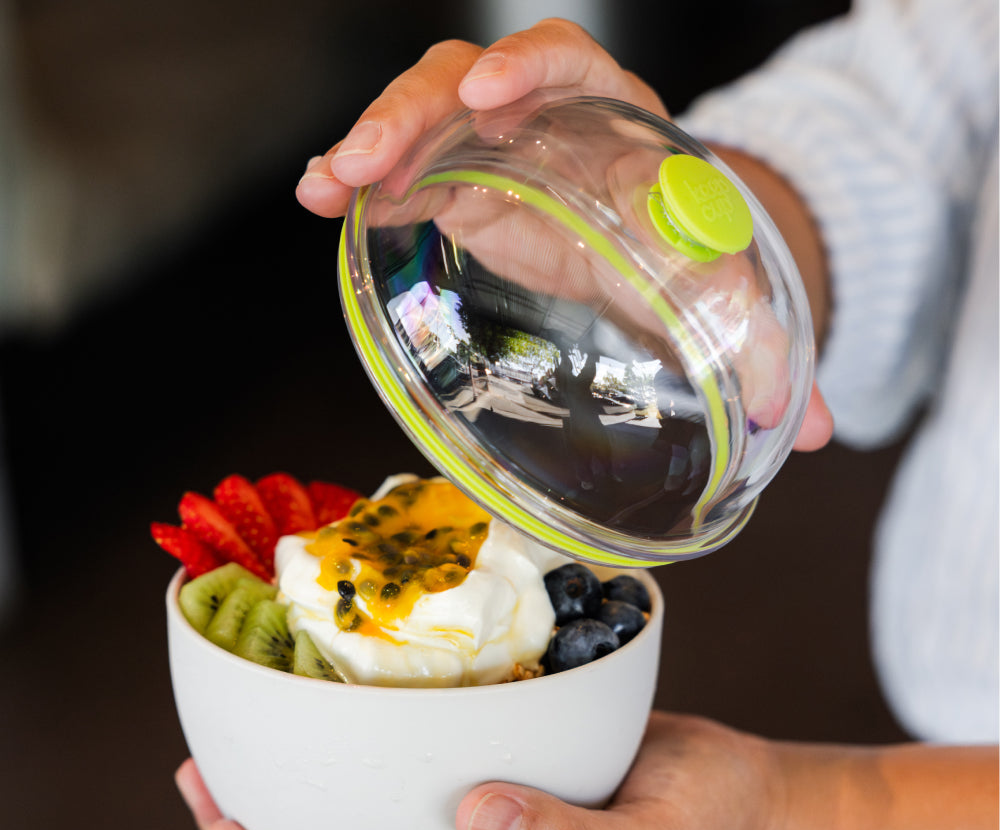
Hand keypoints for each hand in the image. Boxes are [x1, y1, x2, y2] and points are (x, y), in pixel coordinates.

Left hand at [175, 712, 781, 829]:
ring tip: (252, 733)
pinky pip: (414, 770)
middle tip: (206, 772)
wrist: (740, 803)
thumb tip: (472, 815)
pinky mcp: (497, 775)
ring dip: (306, 787)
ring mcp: (477, 829)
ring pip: (368, 821)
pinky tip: (353, 695)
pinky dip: (370, 744)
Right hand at [297, 18, 831, 450]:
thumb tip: (806, 427)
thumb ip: (758, 347)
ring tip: (333, 183)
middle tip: (376, 156)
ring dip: (373, 145)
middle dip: (417, 111)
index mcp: (613, 125)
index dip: (528, 69)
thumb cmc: (676, 252)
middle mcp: (541, 121)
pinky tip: (328, 202)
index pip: (570, 64)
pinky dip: (363, 182)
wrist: (645, 242)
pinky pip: (402, 170)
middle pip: (468, 80)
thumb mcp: (711, 290)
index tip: (492, 96)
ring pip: (421, 118)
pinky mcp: (457, 189)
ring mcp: (490, 150)